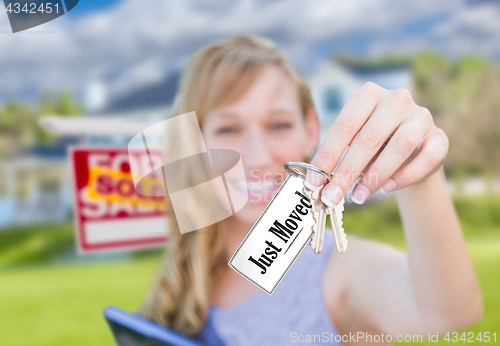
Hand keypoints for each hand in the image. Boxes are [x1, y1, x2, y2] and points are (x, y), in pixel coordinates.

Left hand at [305, 82, 448, 205]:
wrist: (409, 153)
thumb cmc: (372, 147)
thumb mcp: (351, 145)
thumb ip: (337, 158)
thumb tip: (316, 184)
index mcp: (368, 94)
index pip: (344, 126)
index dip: (327, 156)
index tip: (314, 182)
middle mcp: (396, 99)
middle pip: (369, 138)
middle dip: (346, 172)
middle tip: (331, 196)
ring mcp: (421, 116)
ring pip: (400, 146)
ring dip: (375, 176)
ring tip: (358, 196)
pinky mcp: (439, 137)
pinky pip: (426, 158)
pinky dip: (406, 176)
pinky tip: (388, 188)